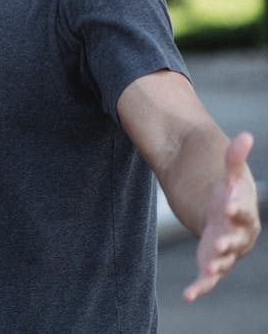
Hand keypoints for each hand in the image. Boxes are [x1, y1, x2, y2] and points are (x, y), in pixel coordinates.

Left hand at [184, 132, 260, 301]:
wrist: (225, 216)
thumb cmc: (228, 195)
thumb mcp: (229, 176)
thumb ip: (233, 158)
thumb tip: (244, 135)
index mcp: (242, 213)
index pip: (242, 210)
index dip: (236, 207)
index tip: (228, 202)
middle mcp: (238, 236)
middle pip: (235, 239)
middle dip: (229, 241)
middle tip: (221, 242)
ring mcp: (225, 252)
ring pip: (222, 261)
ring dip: (215, 265)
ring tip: (207, 269)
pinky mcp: (212, 263)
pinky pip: (207, 279)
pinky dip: (199, 288)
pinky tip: (187, 296)